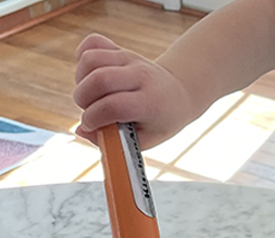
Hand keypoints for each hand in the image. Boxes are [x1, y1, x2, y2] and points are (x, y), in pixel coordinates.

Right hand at [74, 34, 196, 148]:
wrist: (178, 94)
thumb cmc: (160, 121)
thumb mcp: (146, 139)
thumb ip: (114, 141)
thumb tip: (80, 131)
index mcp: (151, 102)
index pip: (114, 106)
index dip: (94, 117)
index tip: (89, 125)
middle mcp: (141, 76)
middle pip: (99, 80)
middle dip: (83, 99)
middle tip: (89, 110)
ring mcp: (130, 58)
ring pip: (90, 60)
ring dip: (80, 80)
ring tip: (90, 95)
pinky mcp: (120, 48)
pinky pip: (92, 43)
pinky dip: (83, 58)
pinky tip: (89, 75)